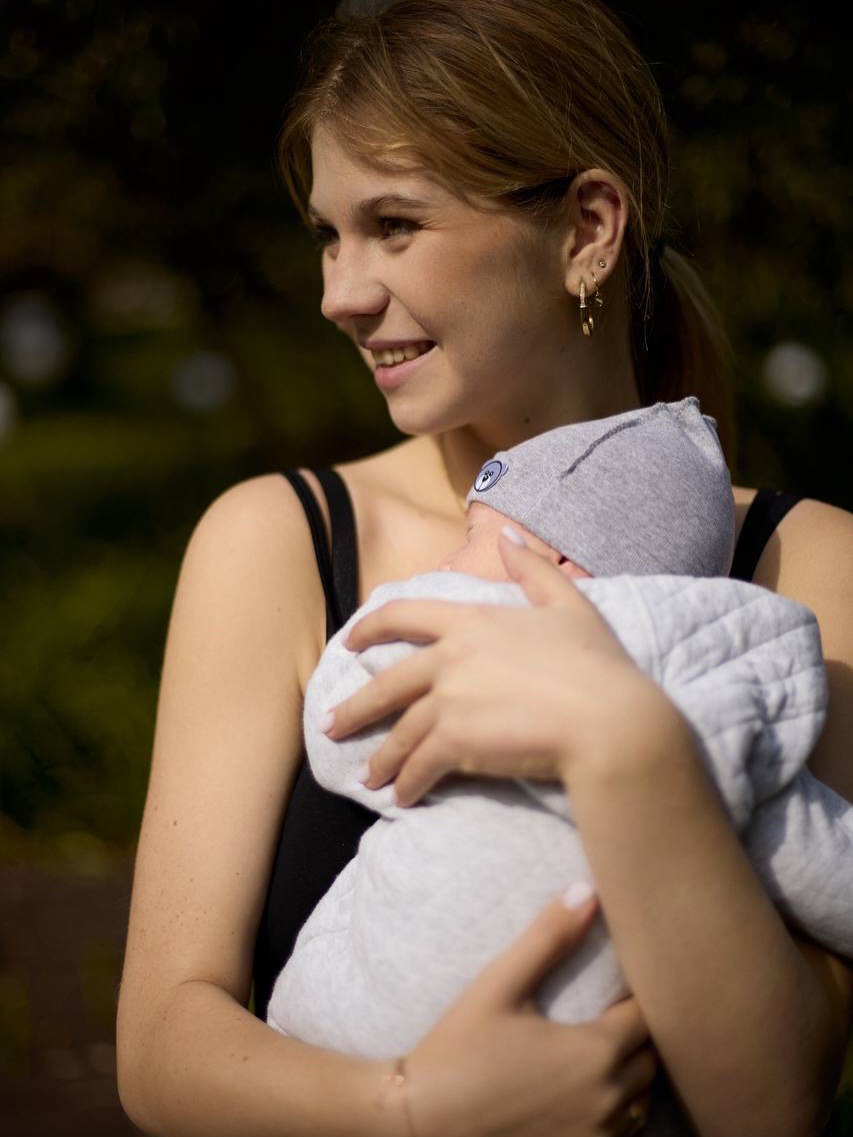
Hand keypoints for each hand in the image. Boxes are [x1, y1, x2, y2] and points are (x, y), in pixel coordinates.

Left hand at [329, 534, 673, 804]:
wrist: (610, 721)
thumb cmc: (597, 665)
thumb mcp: (569, 604)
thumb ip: (533, 569)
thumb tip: (506, 534)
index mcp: (473, 620)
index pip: (405, 615)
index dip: (371, 628)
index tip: (349, 644)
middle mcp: (451, 657)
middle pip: (387, 683)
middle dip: (355, 708)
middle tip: (331, 725)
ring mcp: (449, 700)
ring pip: (400, 732)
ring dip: (383, 759)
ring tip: (370, 778)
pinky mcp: (455, 741)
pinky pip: (419, 766)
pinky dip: (408, 784)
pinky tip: (402, 798)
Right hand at [395, 886, 655, 1136]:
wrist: (421, 1124)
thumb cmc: (458, 1051)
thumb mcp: (499, 985)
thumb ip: (548, 938)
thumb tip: (587, 890)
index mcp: (595, 1052)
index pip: (649, 1016)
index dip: (640, 995)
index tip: (621, 980)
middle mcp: (608, 1100)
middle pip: (650, 1058)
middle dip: (637, 1031)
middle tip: (610, 1007)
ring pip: (641, 1098)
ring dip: (630, 1072)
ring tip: (601, 1045)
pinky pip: (623, 1130)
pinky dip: (616, 1108)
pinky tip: (585, 1088)